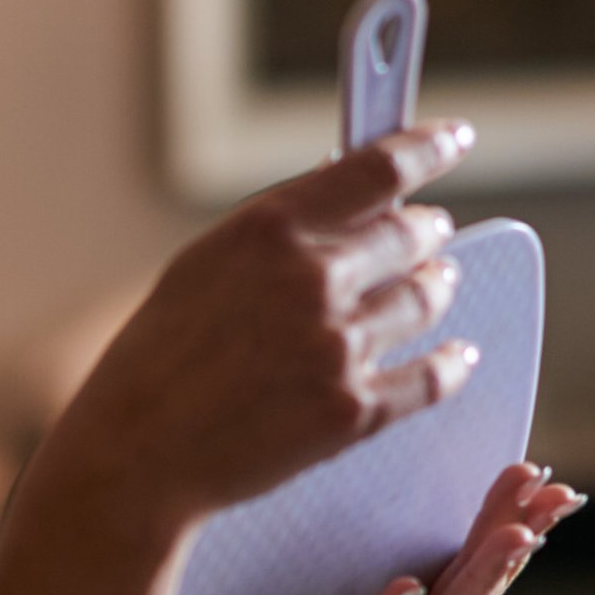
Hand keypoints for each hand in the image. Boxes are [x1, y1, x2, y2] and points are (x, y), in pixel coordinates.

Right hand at [40, 125, 482, 549]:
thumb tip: (340, 180)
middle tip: (431, 233)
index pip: (378, 169)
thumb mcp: (202, 266)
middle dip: (427, 231)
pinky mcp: (352, 411)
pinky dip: (452, 363)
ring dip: (435, 287)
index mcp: (269, 230)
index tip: (455, 137)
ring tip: (435, 284)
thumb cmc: (156, 359)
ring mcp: (336, 347)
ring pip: (426, 299)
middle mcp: (312, 279)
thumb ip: (275, 227)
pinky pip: (431, 377)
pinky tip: (458, 354)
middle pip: (412, 234)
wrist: (136, 457)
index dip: (428, 147)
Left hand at [175, 462, 581, 594]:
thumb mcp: (338, 586)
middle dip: (513, 545)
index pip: (481, 570)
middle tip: (548, 498)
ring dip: (476, 583)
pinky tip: (406, 587)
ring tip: (507, 537)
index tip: (549, 481)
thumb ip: (388, 545)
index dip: (519, 526)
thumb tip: (417, 458)